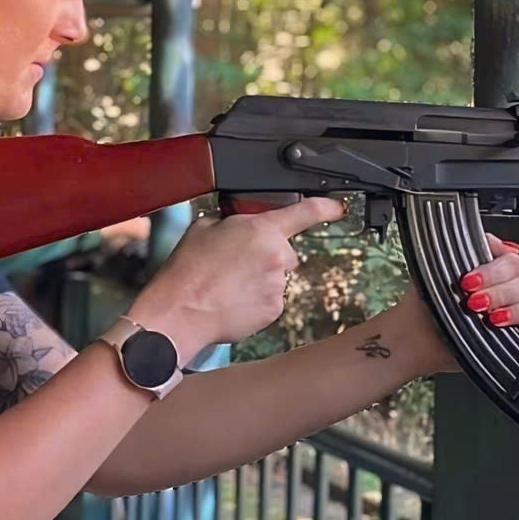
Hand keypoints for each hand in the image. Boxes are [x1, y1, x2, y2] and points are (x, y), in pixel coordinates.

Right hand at [125, 197, 348, 352]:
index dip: (326, 207)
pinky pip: (270, 300)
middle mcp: (277, 256)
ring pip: (276, 278)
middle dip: (267, 256)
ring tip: (227, 286)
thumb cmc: (187, 271)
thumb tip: (240, 226)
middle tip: (236, 265)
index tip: (338, 208)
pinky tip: (233, 301)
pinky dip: (256, 300)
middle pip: (285, 252)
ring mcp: (278, 285)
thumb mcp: (204, 228)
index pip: (305, 212)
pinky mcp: (274, 310)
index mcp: (262, 230)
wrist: (179, 312)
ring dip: (259, 280)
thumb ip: (233, 222)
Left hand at [389, 235, 518, 375]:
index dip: (495, 271)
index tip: (469, 282)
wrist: (416, 339)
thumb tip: (495, 244)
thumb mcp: (439, 267)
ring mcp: (516, 312)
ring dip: (518, 310)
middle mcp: (508, 289)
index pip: (513, 261)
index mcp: (493, 269)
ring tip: (493, 319)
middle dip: (501, 293)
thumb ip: (468, 249)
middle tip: (475, 303)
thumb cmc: (426, 305)